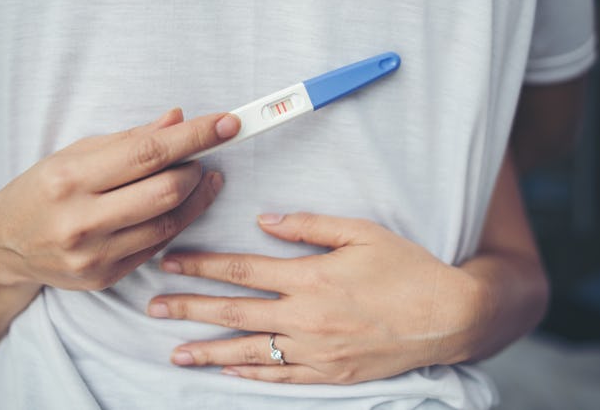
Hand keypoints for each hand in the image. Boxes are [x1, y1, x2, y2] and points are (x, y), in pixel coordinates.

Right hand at [0, 108, 239, 290]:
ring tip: (199, 176)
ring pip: (170, 222)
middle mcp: (81, 220)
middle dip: (197, 168)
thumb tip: (178, 120)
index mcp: (69, 178)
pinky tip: (179, 204)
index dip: (195, 137)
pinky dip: (177, 219)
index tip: (228, 123)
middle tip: (203, 155)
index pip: (147, 153)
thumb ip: (130, 139)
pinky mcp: (105, 277)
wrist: (4, 247)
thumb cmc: (42, 190)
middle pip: (166, 192)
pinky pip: (158, 244)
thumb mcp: (75, 153)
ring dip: (197, 195)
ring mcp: (94, 254)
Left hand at [148, 213, 481, 384]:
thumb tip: (265, 221)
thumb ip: (310, 226)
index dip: (202, 265)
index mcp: (310, 277)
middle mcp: (305, 316)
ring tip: (174, 353)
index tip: (171, 262)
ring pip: (248, 350)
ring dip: (207, 350)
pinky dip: (248, 374)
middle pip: (234, 311)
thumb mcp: (362, 233)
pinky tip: (224, 371)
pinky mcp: (329, 373)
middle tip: (153, 306)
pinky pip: (279, 377)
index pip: (242, 269)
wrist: (446, 316)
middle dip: (189, 308)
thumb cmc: (405, 269)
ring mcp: (316, 350)